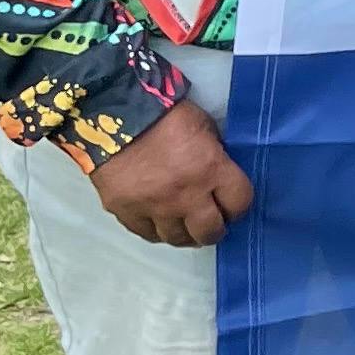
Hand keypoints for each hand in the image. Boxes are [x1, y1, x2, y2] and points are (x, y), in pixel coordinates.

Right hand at [89, 98, 254, 245]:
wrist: (114, 115)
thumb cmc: (166, 115)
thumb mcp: (205, 128)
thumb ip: (216, 156)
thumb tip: (220, 177)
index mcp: (211, 170)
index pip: (239, 204)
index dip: (239, 206)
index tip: (233, 205)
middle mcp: (185, 196)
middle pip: (209, 231)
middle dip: (216, 229)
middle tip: (213, 222)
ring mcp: (154, 208)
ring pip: (177, 239)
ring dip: (186, 234)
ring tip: (187, 225)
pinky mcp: (126, 213)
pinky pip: (147, 234)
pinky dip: (158, 231)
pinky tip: (162, 222)